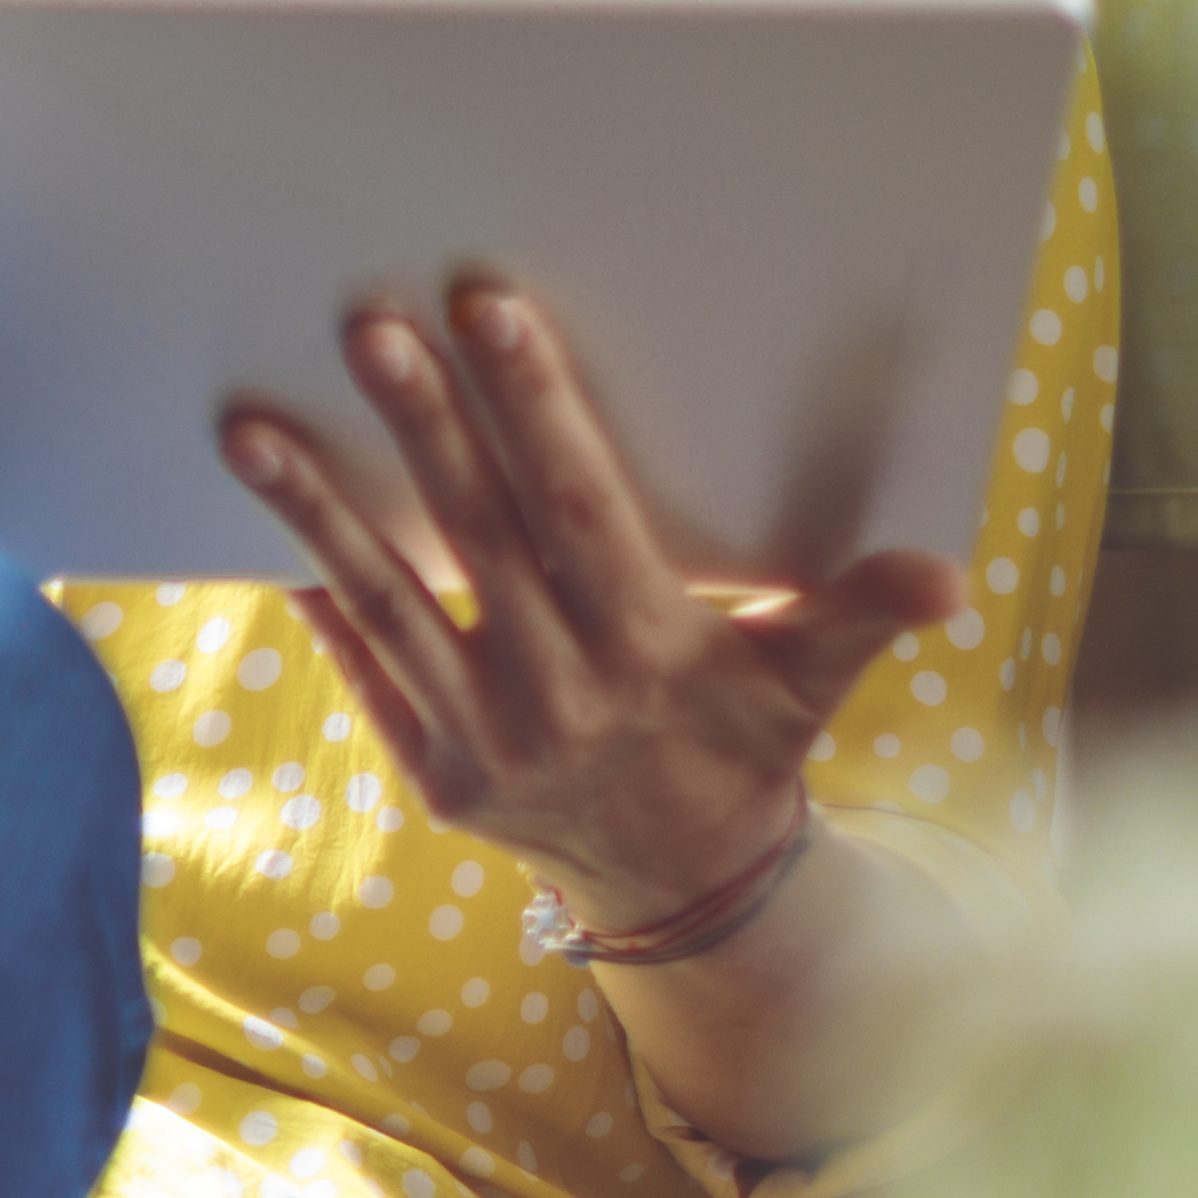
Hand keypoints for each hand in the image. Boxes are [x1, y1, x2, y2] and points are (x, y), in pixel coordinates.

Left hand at [217, 275, 958, 929]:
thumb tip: (948, 577)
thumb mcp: (810, 684)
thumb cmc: (744, 750)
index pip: (579, 506)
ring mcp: (481, 738)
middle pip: (476, 536)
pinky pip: (359, 672)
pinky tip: (262, 530)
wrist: (684, 886)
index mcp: (646, 649)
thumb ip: (861, 617)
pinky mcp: (430, 772)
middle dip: (422, 428)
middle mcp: (556, 692)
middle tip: (366, 328)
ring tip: (250, 431)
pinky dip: (312, 602)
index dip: (534, 408)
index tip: (487, 311)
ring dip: (316, 513)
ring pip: (387, 603)